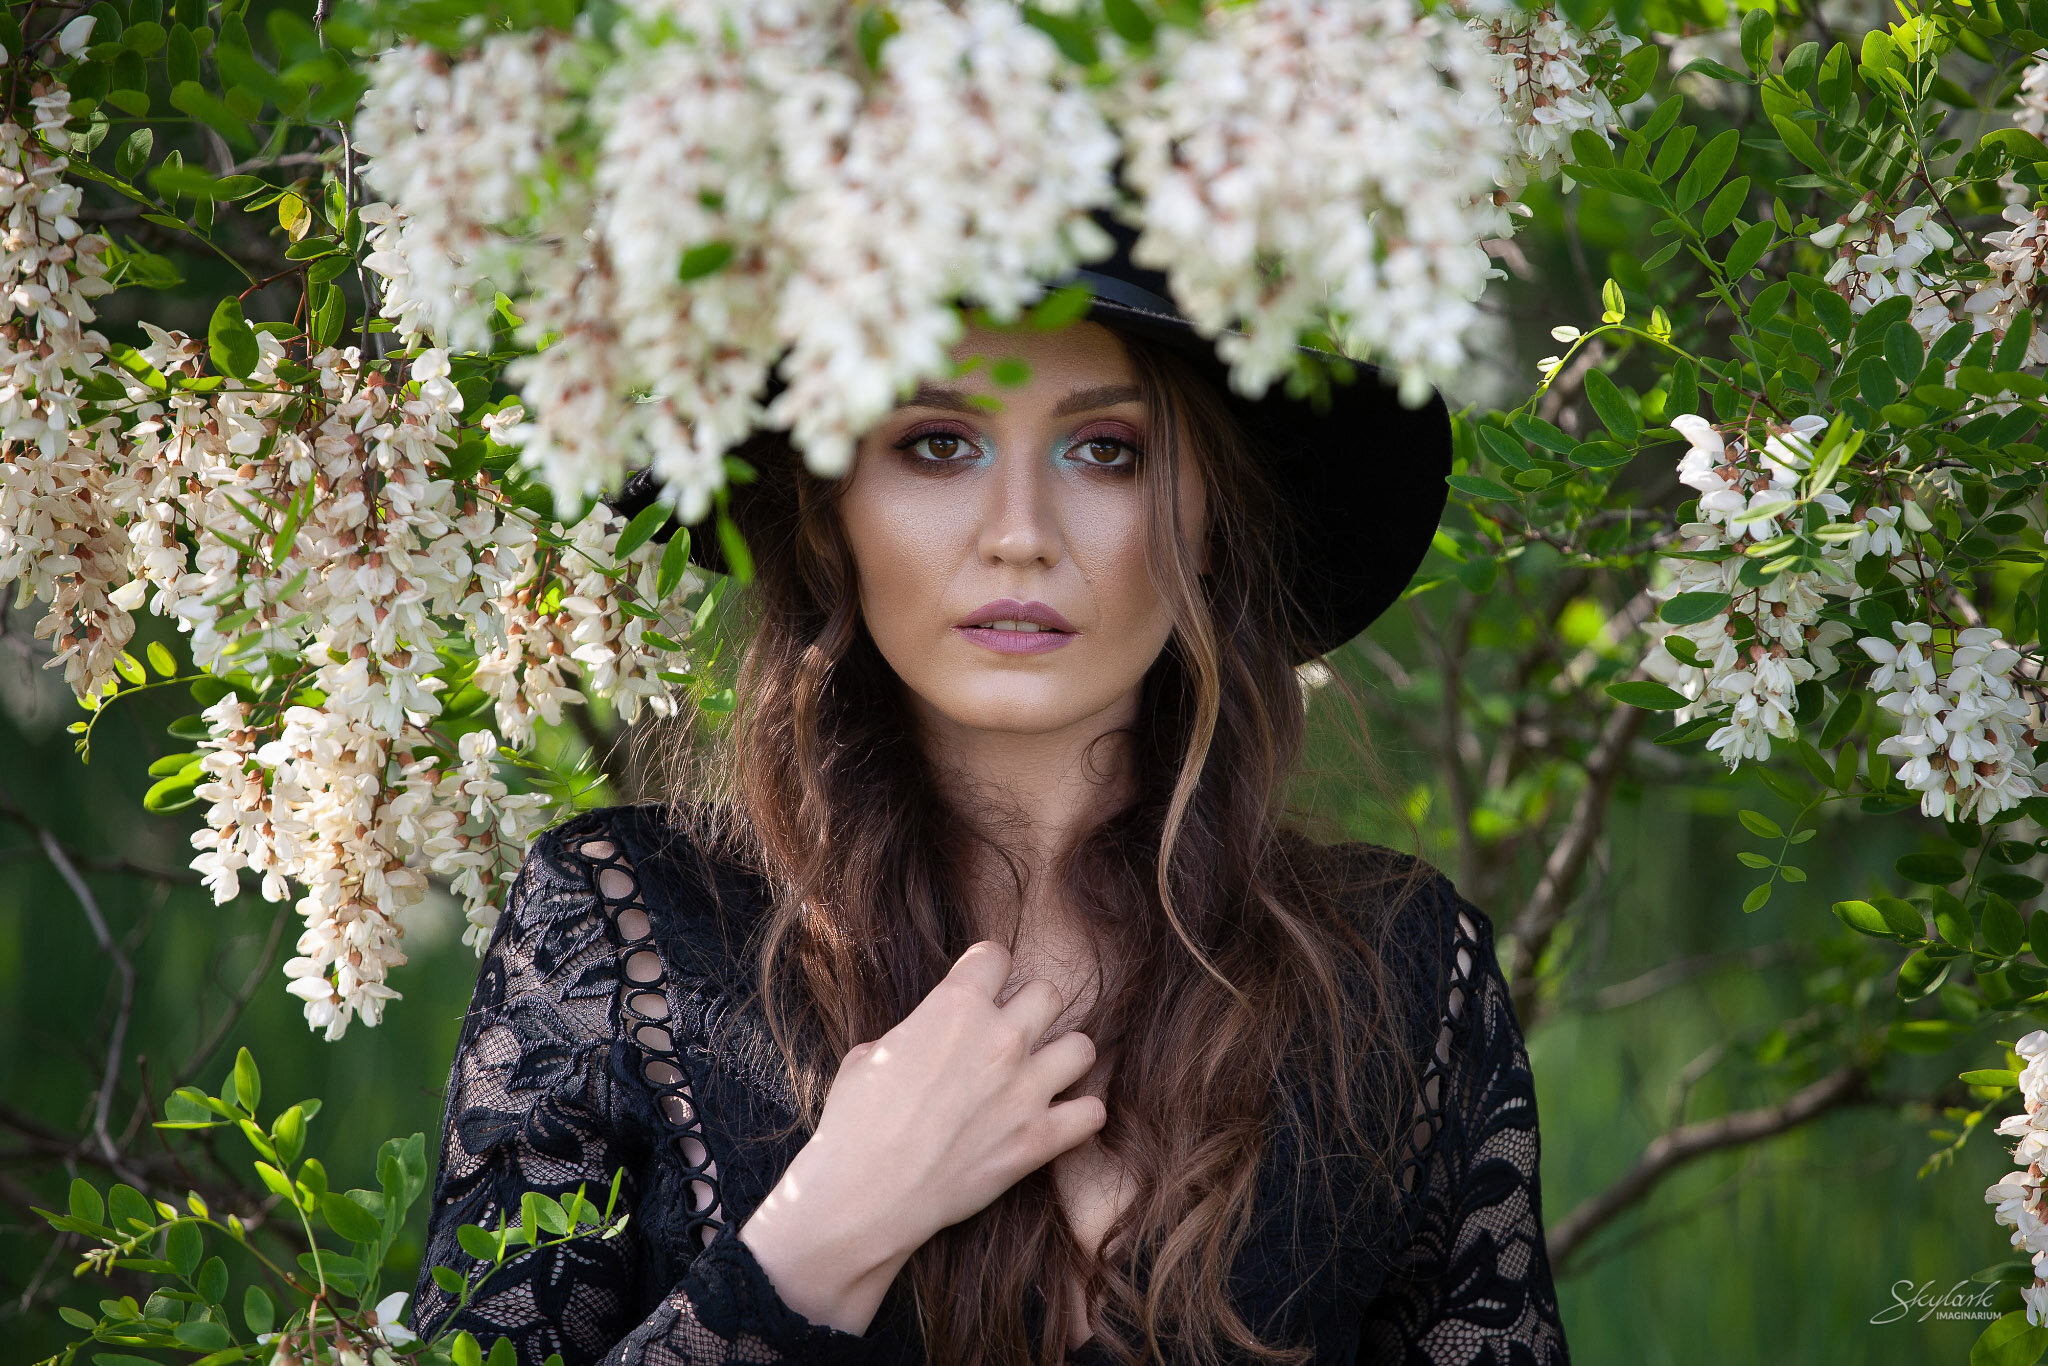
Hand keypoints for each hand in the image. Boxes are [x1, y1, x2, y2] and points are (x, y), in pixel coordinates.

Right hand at [738, 940, 1102, 1332]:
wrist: (865, 1194)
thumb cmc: (855, 1124)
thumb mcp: (869, 1055)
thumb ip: (912, 1034)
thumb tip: (921, 1042)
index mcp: (955, 1006)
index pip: (995, 956)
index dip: (985, 970)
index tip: (980, 988)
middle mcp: (1001, 1039)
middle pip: (1049, 993)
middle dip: (1030, 1009)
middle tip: (1011, 1033)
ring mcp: (1026, 1089)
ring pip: (1082, 1048)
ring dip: (1063, 1058)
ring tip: (1042, 1074)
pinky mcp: (1038, 1140)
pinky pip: (1092, 1113)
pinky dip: (1079, 1116)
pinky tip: (1059, 1119)